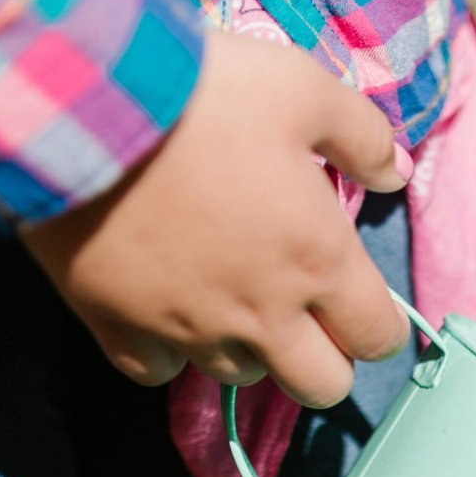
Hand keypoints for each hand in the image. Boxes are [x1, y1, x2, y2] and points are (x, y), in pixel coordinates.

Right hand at [20, 30, 413, 408]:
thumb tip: (396, 174)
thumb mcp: (305, 89)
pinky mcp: (118, 328)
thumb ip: (363, 137)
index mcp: (319, 260)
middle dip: (326, 359)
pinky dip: (168, 351)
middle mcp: (263, 313)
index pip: (379, 337)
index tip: (362, 301)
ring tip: (231, 294)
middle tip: (306, 313)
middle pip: (322, 387)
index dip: (380, 325)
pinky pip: (157, 373)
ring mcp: (189, 328)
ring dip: (248, 348)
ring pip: (240, 377)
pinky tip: (167, 309)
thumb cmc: (205, 92)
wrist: (79, 102)